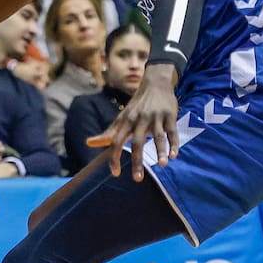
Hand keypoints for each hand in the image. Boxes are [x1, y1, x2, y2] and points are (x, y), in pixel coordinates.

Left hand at [86, 64, 179, 180]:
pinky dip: (173, 144)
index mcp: (126, 122)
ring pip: (158, 136)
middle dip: (138, 161)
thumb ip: (108, 133)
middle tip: (137, 179)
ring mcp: (155, 117)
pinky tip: (173, 156)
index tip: (115, 173)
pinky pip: (172, 131)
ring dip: (160, 151)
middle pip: (137, 143)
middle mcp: (139, 120)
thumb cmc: (136, 106)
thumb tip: (88, 143)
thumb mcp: (121, 117)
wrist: (155, 83)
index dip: (114, 158)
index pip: (116, 142)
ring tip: (162, 165)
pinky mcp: (170, 115)